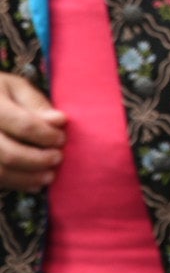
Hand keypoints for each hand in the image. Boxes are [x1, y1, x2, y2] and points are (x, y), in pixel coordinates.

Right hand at [0, 73, 64, 192]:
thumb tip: (59, 121)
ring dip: (28, 178)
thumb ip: (36, 104)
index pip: (24, 126)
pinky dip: (15, 184)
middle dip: (39, 160)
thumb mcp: (16, 87)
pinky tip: (32, 184)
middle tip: (57, 158)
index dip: (47, 136)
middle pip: (10, 154)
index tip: (61, 139)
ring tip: (49, 176)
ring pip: (0, 172)